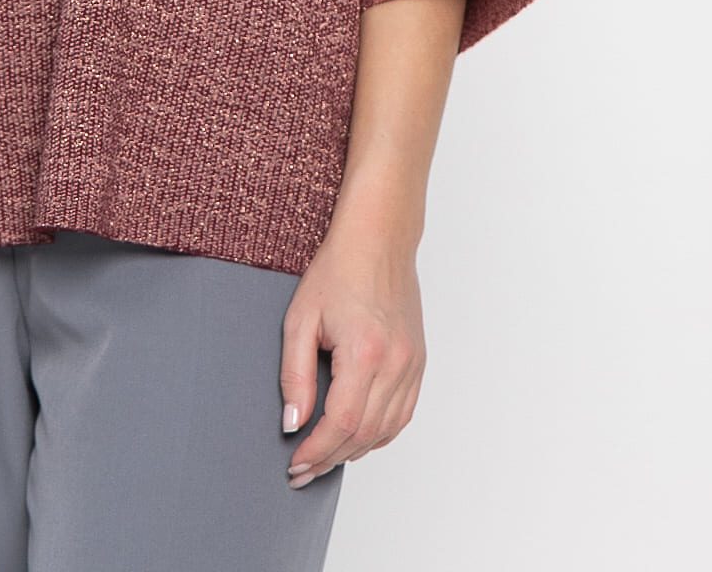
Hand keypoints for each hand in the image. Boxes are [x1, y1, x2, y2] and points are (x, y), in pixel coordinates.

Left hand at [279, 220, 425, 486]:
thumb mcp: (301, 319)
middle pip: (364, 435)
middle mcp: (396, 364)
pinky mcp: (419, 363)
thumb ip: (294, 375)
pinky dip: (378, 434)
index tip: (294, 465)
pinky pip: (402, 415)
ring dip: (353, 452)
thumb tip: (293, 423)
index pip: (341, 423)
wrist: (378, 240)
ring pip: (385, 431)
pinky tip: (355, 437)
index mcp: (366, 352)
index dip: (316, 451)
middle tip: (302, 472)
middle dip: (329, 460)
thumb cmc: (338, 271)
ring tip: (323, 459)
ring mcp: (413, 365)